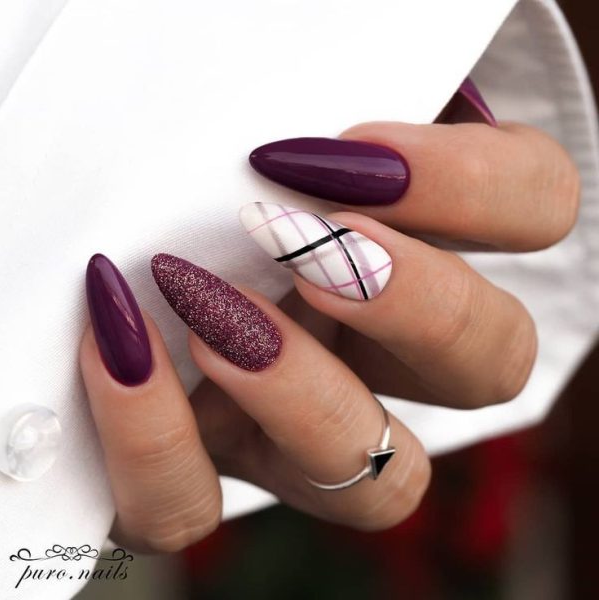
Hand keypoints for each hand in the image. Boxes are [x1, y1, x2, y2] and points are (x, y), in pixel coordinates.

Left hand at [79, 118, 578, 552]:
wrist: (124, 248)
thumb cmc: (216, 179)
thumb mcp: (271, 143)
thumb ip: (313, 141)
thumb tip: (307, 149)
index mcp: (431, 251)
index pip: (533, 208)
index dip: (470, 188)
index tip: (355, 153)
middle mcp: (387, 359)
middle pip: (492, 368)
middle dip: (418, 306)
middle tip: (308, 244)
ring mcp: (301, 433)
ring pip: (381, 487)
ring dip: (302, 397)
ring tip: (214, 315)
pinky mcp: (205, 473)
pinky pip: (196, 506)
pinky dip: (156, 440)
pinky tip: (122, 352)